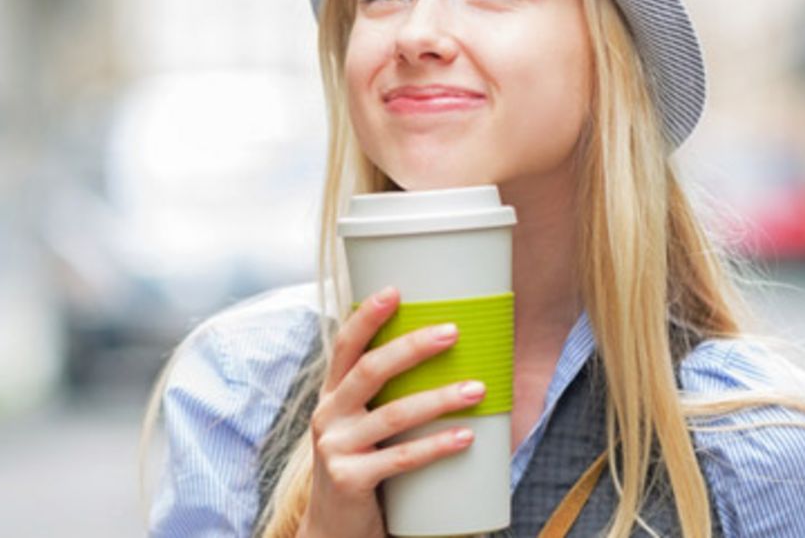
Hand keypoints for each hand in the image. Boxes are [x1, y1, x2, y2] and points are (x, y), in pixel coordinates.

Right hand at [297, 286, 484, 537]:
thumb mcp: (361, 429)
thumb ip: (386, 400)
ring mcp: (335, 448)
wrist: (334, 531)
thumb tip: (447, 364)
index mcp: (332, 396)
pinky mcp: (349, 480)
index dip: (367, 317)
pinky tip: (465, 438)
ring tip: (477, 390)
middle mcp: (328, 416)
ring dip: (439, 399)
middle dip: (412, 347)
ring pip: (392, 414)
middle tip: (452, 332)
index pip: (345, 346)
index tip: (395, 291)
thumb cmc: (361, 471)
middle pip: (369, 370)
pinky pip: (400, 459)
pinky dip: (436, 446)